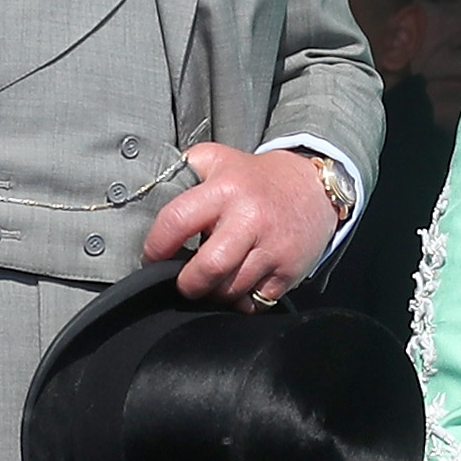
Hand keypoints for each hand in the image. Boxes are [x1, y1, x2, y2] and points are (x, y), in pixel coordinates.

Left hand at [144, 142, 338, 304]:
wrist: (315, 187)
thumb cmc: (256, 178)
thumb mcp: (218, 159)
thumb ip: (183, 170)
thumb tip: (145, 192)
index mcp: (225, 190)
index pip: (177, 222)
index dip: (156, 247)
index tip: (152, 257)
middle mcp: (250, 219)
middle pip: (208, 268)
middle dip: (188, 284)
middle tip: (184, 281)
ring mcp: (272, 248)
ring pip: (231, 290)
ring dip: (215, 293)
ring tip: (212, 280)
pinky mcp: (289, 271)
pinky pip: (255, 301)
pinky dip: (241, 300)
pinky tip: (238, 285)